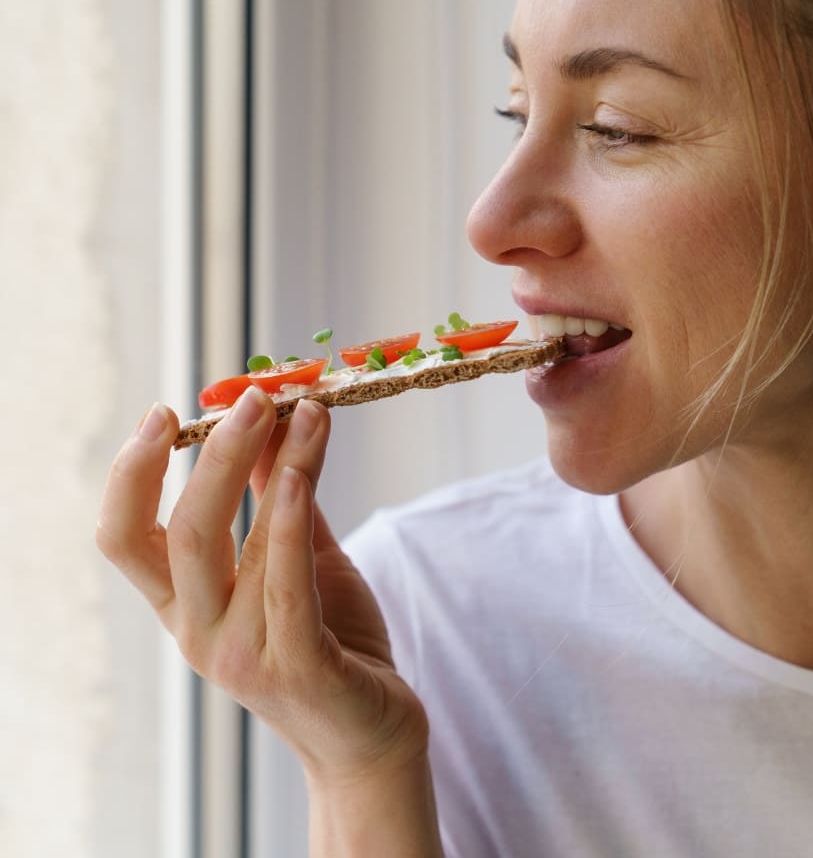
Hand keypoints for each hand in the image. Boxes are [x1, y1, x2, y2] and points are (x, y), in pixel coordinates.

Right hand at [97, 388, 428, 785]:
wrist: (371, 730)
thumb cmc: (330, 637)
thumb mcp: (298, 557)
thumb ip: (279, 494)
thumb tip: (270, 419)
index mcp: (187, 604)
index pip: (125, 536)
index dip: (132, 473)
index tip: (164, 413)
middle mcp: (198, 631)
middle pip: (180, 530)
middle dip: (214, 454)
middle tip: (255, 397)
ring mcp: (241, 654)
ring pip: (236, 545)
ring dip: (273, 466)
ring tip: (304, 412)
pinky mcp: (294, 667)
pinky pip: (286, 585)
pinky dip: (288, 524)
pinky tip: (301, 476)